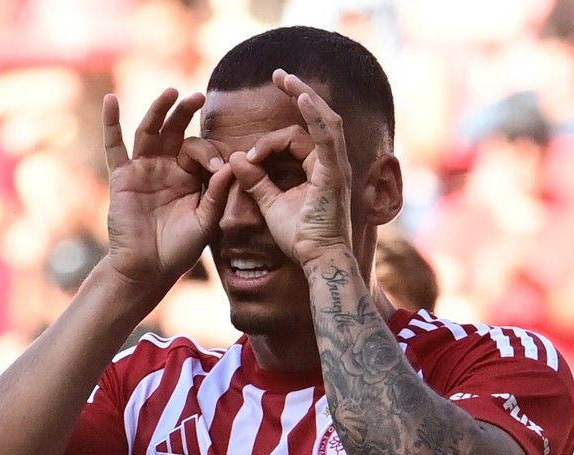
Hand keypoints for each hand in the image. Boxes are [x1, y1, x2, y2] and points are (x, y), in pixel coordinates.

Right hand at [103, 89, 232, 290]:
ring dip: (158, 110)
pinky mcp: (122, 177)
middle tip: (198, 97)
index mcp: (190, 178)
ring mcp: (143, 170)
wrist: (148, 270)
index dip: (208, 154)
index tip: (216, 169)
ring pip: (149, 132)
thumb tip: (232, 165)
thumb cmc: (179, 250)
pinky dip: (111, 123)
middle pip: (175, 131)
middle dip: (185, 113)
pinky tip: (111, 100)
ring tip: (171, 92)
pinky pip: (114, 147)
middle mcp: (166, 168)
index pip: (199, 150)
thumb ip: (217, 194)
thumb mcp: (206, 222)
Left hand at [228, 70, 353, 268]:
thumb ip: (255, 181)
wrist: (319, 261)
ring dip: (304, 95)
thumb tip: (236, 159)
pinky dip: (314, 114)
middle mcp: (333, 164)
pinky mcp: (335, 172)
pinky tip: (300, 96)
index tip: (249, 155)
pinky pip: (327, 135)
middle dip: (298, 94)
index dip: (270, 142)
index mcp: (320, 170)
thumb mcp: (271, 204)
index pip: (298, 140)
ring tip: (285, 78)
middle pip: (317, 119)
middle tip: (277, 75)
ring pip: (324, 120)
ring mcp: (337, 167)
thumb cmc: (300, 239)